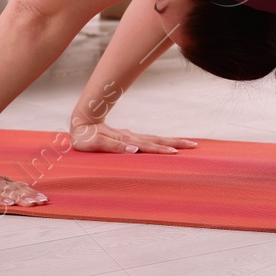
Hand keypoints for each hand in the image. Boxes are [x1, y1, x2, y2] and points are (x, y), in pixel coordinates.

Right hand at [0, 162, 47, 206]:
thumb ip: (0, 185)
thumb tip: (18, 190)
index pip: (17, 187)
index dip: (31, 193)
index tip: (45, 200)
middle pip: (14, 191)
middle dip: (29, 197)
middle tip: (43, 202)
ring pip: (4, 194)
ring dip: (19, 199)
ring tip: (32, 204)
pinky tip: (8, 204)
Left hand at [70, 121, 197, 154]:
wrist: (82, 122)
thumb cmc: (86, 137)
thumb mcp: (97, 143)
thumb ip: (115, 146)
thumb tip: (135, 150)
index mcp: (127, 140)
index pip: (149, 145)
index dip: (162, 149)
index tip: (176, 153)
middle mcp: (132, 138)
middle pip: (157, 140)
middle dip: (175, 144)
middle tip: (193, 146)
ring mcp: (131, 136)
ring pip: (154, 139)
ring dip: (170, 142)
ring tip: (186, 144)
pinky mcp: (128, 137)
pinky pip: (148, 139)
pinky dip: (159, 142)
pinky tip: (166, 145)